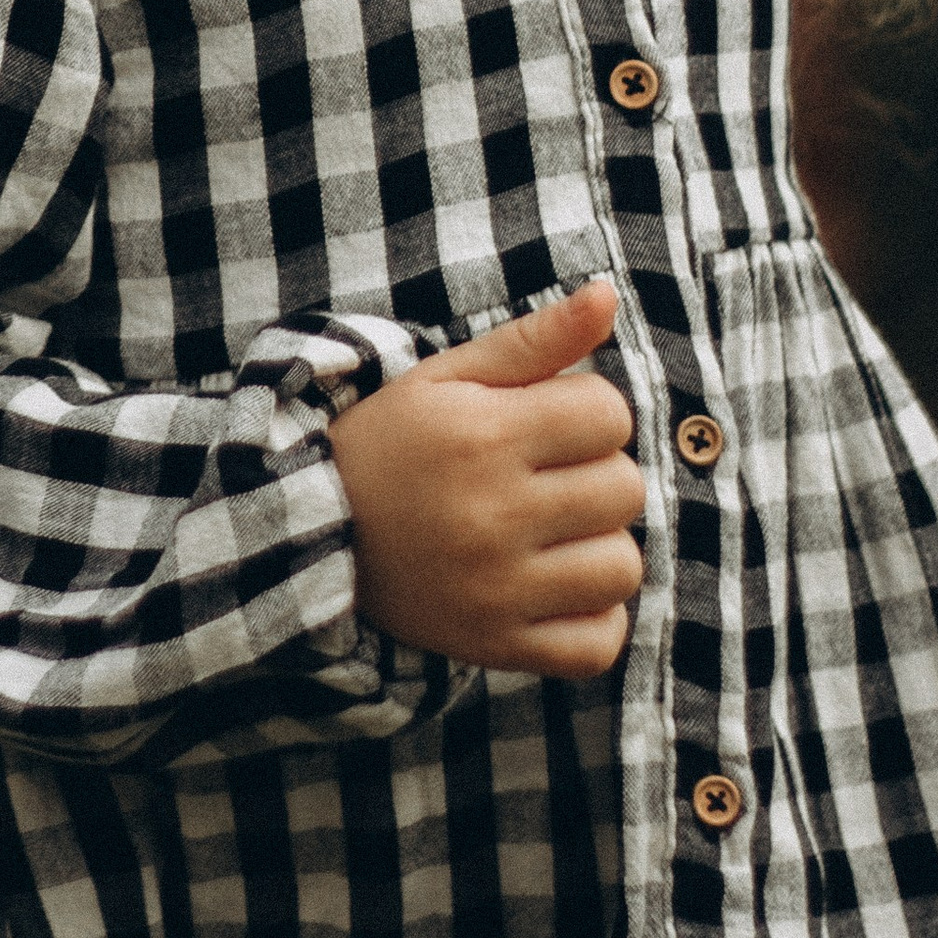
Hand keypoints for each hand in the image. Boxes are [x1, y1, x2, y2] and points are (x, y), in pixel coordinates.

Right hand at [328, 278, 644, 680]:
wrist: (312, 532)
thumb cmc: (391, 440)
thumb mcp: (448, 376)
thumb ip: (533, 338)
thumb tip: (608, 293)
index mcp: (483, 436)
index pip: (609, 413)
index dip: (585, 409)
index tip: (545, 420)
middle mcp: (493, 516)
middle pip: (624, 488)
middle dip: (595, 472)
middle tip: (545, 475)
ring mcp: (496, 589)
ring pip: (622, 567)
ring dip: (599, 545)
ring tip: (552, 531)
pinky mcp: (496, 644)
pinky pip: (598, 644)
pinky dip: (593, 617)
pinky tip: (556, 585)